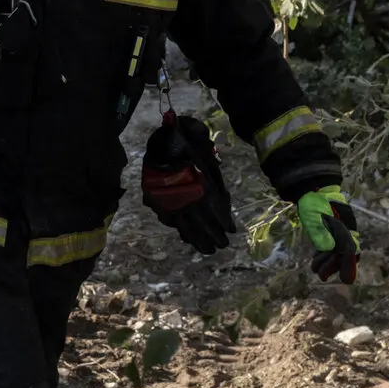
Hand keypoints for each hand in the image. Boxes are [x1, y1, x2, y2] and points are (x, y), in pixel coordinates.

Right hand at [140, 112, 235, 254]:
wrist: (162, 138)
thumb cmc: (189, 143)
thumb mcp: (208, 157)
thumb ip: (216, 181)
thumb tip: (225, 205)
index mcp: (198, 183)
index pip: (213, 208)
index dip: (222, 221)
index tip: (231, 231)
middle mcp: (183, 194)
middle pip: (199, 221)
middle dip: (211, 235)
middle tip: (221, 246)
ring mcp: (168, 199)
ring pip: (184, 224)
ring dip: (196, 238)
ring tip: (207, 249)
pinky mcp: (157, 200)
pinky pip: (169, 218)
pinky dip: (180, 229)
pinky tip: (186, 237)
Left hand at [298, 186, 360, 283]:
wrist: (313, 189)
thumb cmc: (314, 201)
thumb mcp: (313, 214)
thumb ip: (319, 230)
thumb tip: (328, 248)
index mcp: (345, 227)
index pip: (349, 250)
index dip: (348, 266)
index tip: (347, 280)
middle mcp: (345, 231)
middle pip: (344, 254)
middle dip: (334, 266)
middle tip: (322, 276)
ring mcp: (338, 232)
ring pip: (337, 253)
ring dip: (328, 263)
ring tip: (315, 269)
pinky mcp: (330, 233)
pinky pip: (331, 248)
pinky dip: (324, 256)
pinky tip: (316, 262)